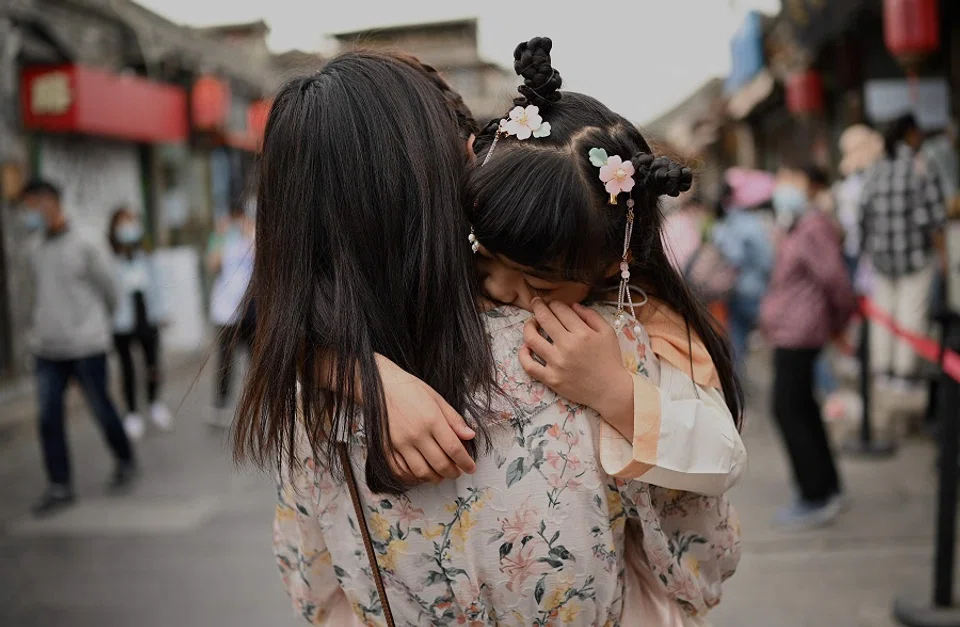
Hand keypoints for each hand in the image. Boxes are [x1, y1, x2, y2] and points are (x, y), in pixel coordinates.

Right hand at [377, 356, 477, 484]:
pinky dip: (414, 477)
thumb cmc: (409, 389)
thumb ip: (454, 419)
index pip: (454, 448)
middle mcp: (416, 434)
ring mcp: (401, 443)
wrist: (379, 386)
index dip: (465, 462)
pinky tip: (422, 473)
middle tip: (458, 472)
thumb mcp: (437, 398)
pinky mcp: (388, 448)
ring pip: (422, 472)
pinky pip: (402, 470)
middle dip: (453, 472)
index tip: (470, 467)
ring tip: (442, 475)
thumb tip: (469, 435)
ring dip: (435, 478)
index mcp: (432, 420)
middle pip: (440, 464)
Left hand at [518, 299, 632, 436]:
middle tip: (536, 302)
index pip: (561, 310)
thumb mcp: (608, 332)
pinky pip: (529, 366)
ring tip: (531, 323)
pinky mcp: (551, 379)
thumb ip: (591, 315)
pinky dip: (523, 355)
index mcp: (583, 333)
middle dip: (538, 306)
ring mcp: (557, 363)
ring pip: (532, 339)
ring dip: (528, 326)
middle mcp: (567, 346)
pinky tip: (525, 348)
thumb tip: (573, 305)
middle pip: (545, 319)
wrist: (610, 390)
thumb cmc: (610, 360)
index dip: (554, 303)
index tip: (552, 303)